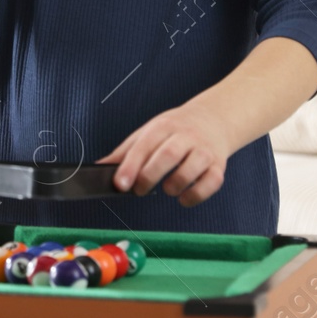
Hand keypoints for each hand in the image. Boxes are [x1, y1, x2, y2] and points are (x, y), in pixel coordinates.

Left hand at [97, 102, 236, 206]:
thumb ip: (125, 152)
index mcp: (164, 126)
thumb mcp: (148, 133)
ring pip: (190, 170)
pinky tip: (184, 197)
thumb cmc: (175, 130)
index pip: (145, 145)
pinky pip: (210, 184)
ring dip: (173, 186)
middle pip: (168, 155)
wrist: (213, 120)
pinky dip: (195, 195)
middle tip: (139, 189)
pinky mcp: (218, 167)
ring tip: (166, 188)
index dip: (131, 166)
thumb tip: (98, 168)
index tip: (120, 184)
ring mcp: (204, 151)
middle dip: (149, 176)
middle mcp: (186, 136)